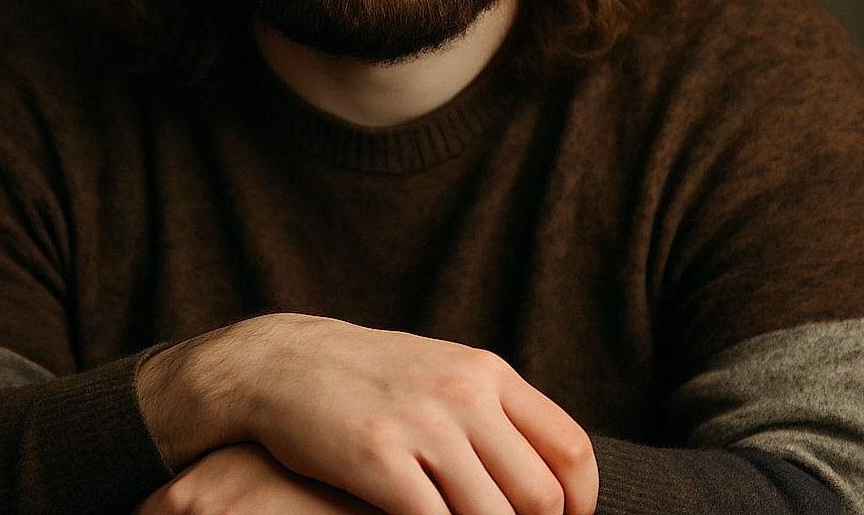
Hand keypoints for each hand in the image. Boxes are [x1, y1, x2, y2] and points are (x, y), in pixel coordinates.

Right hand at [138, 314, 597, 514]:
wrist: (283, 362)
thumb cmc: (367, 377)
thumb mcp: (439, 372)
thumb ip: (490, 412)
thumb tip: (543, 474)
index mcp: (487, 373)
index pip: (570, 448)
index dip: (581, 504)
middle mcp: (464, 393)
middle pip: (541, 495)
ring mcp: (422, 423)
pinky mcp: (378, 456)